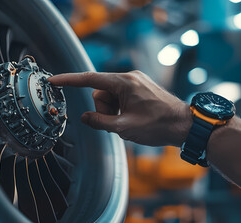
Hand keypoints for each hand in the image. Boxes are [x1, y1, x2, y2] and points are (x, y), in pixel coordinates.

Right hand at [49, 71, 191, 146]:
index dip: (70, 80)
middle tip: (119, 122)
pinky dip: (121, 109)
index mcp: (125, 82)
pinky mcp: (140, 88)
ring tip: (130, 121)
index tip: (54, 80)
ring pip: (110, 97)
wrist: (185, 126)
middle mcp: (130, 77)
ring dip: (113, 111)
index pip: (90, 79)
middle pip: (100, 93)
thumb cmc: (159, 125)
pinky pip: (120, 97)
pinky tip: (134, 117)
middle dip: (104, 109)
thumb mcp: (125, 127)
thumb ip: (100, 122)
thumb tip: (85, 118)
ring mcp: (136, 82)